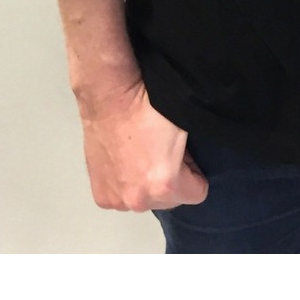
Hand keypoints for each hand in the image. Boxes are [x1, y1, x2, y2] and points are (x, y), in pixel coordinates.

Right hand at [78, 78, 208, 211]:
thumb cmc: (148, 109)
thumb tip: (189, 168)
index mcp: (165, 185)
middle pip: (170, 201)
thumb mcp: (184, 131)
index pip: (198, 193)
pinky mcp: (101, 196)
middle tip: (160, 153)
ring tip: (139, 156)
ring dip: (145, 185)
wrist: (110, 99)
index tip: (185, 158)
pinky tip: (123, 162)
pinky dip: (125, 184)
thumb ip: (192, 160)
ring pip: (145, 200)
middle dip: (170, 181)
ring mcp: (117, 200)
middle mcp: (140, 200)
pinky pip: (123, 197)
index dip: (195, 172)